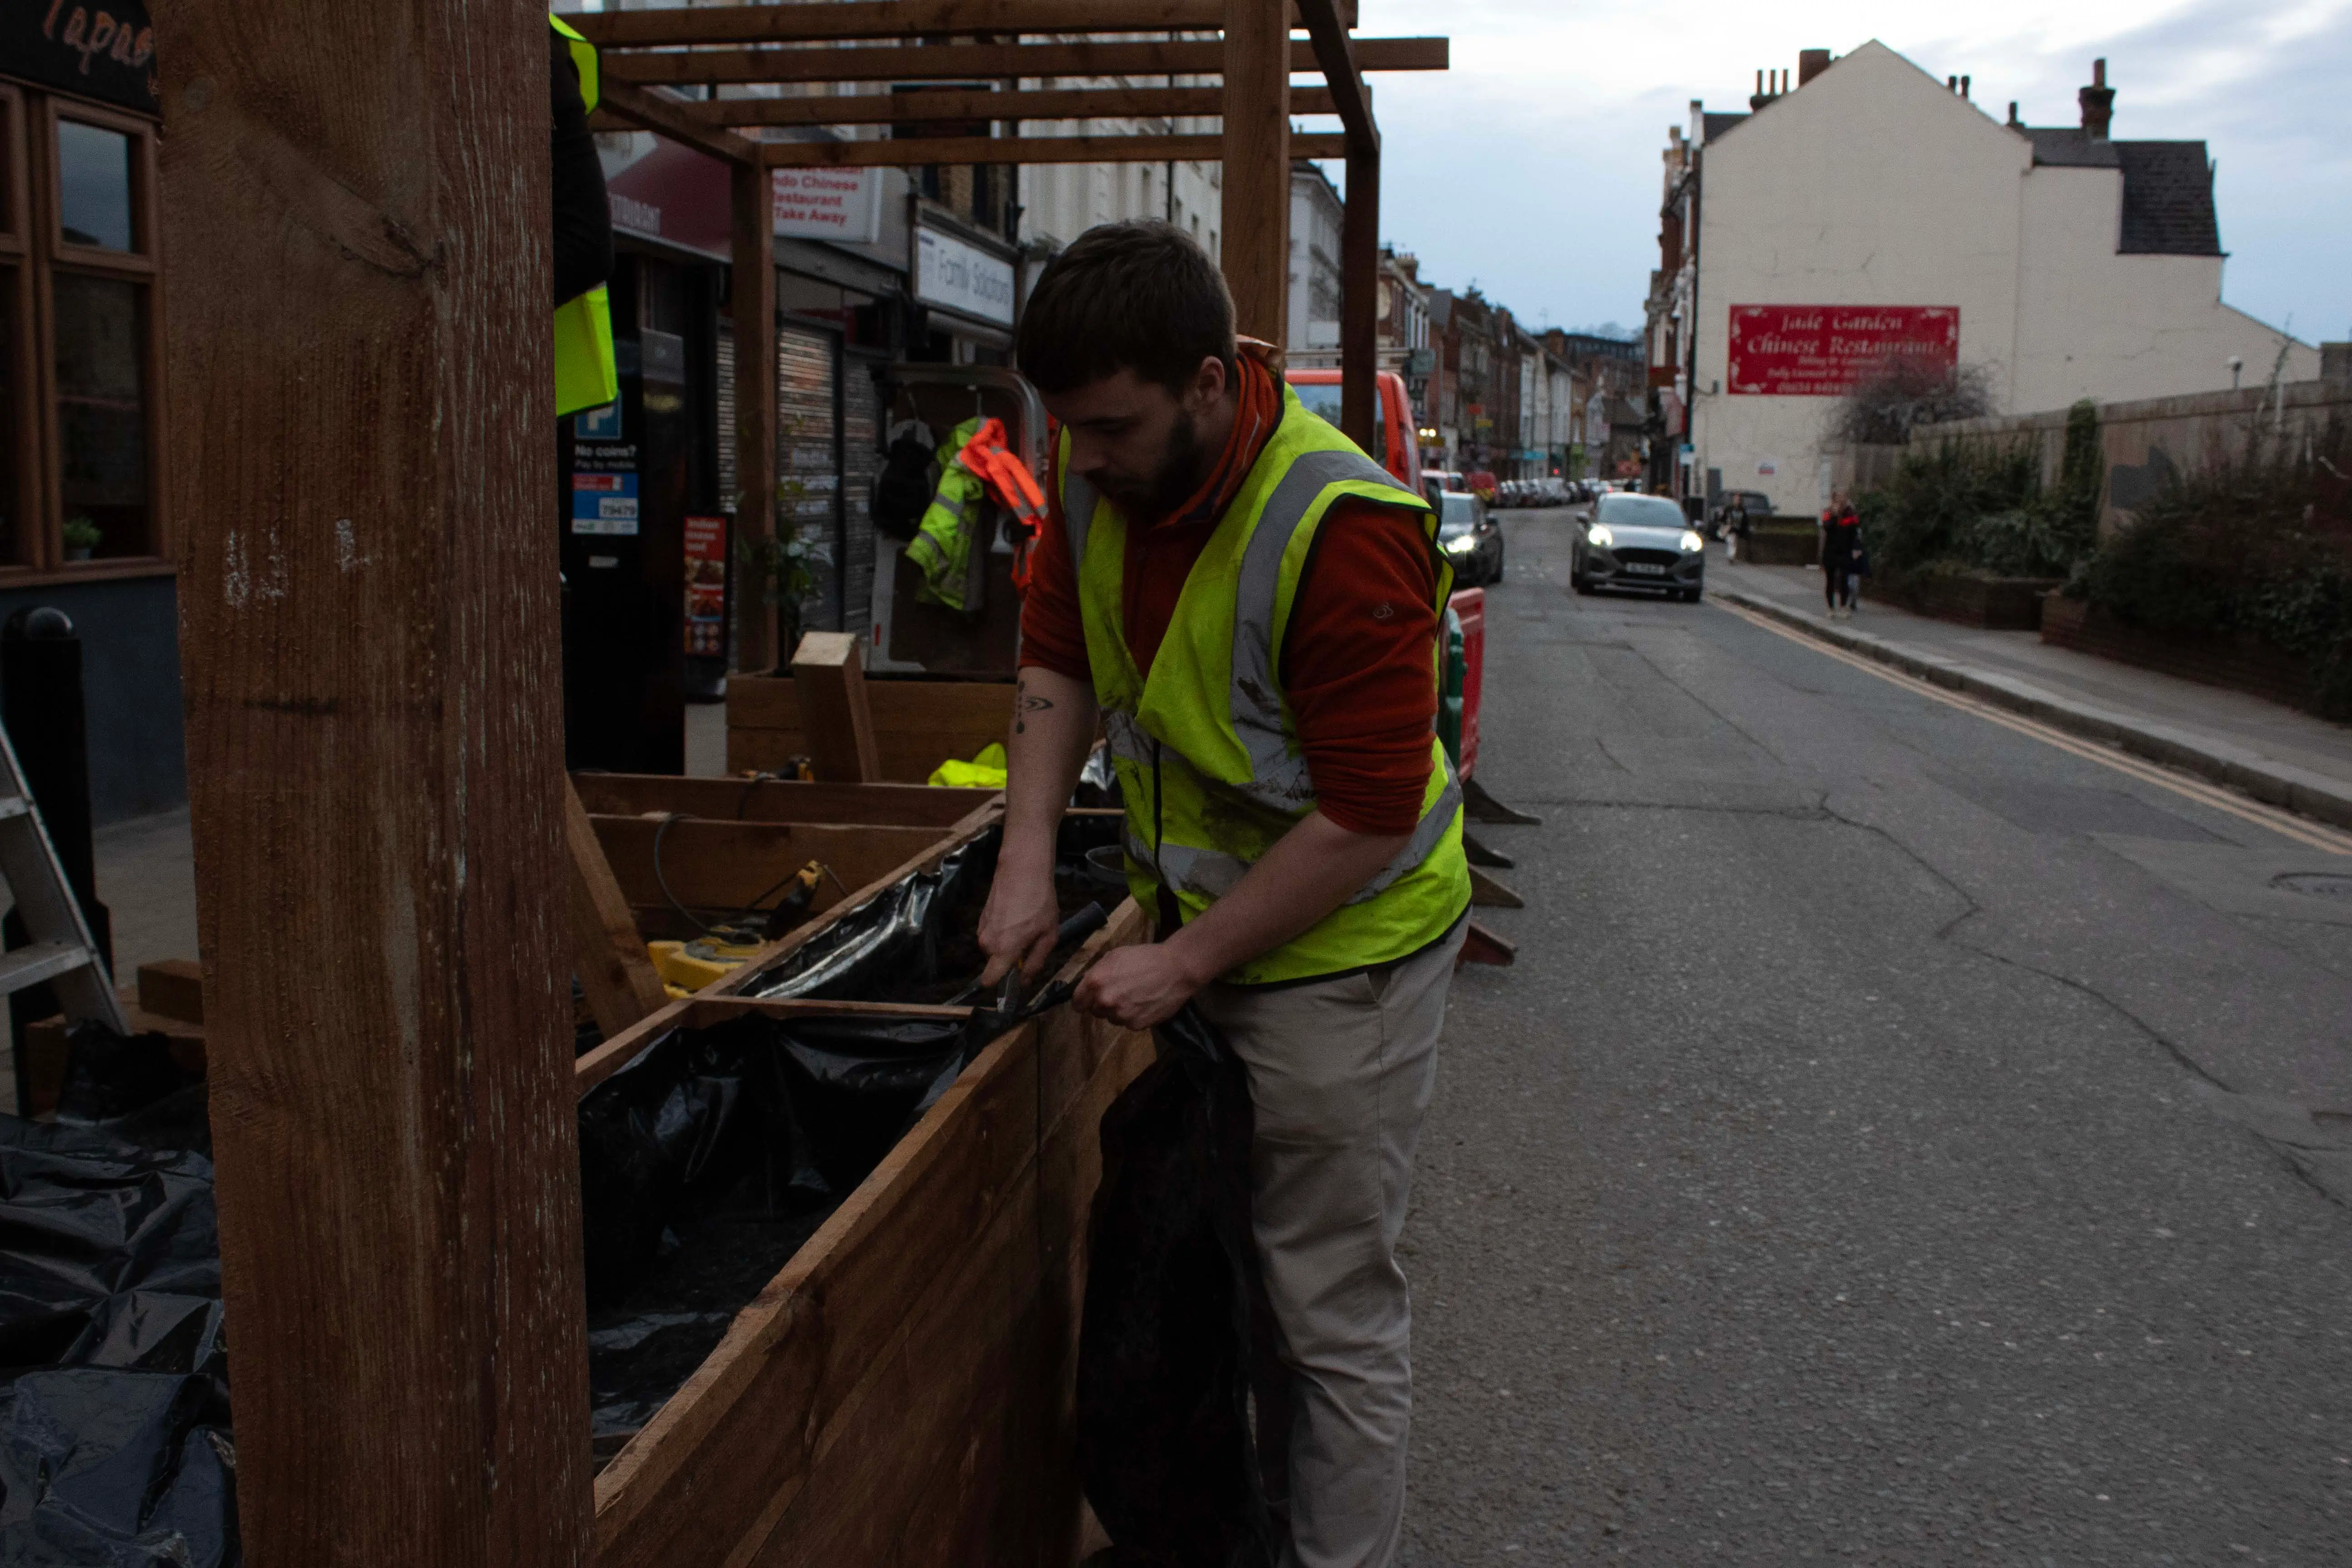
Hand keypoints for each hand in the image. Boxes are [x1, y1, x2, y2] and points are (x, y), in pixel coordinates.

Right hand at [977, 869, 1059, 987]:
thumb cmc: (1039, 903)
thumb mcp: (1047, 936)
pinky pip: (992, 934)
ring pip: (994, 948)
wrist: (1022, 869)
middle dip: (1009, 960)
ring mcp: (982, 928)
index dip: (1001, 985)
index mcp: (1003, 951)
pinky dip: (1003, 931)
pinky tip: (1017, 916)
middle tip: (1030, 943)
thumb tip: (1025, 981)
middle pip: (995, 964)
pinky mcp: (981, 917)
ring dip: (1007, 944)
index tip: (1015, 979)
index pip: (989, 981)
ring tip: (1025, 926)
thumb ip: (1035, 963)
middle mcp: (987, 942)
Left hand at [1072, 942, 1208, 1030]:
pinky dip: (1134, 1016)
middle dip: (1103, 1004)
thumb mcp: (1115, 956)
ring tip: (1136, 995)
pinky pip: (1128, 1024)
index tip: (1090, 999)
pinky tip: (1145, 1002)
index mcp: (1096, 982)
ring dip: (1119, 1011)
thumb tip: (1087, 987)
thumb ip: (1096, 972)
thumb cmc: (1145, 957)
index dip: (1084, 1000)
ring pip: (1112, 1019)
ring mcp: (1121, 1015)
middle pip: (1095, 1011)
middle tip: (1121, 991)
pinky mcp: (1136, 1025)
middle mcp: (1105, 1001)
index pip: (1077, 1003)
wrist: (1177, 969)